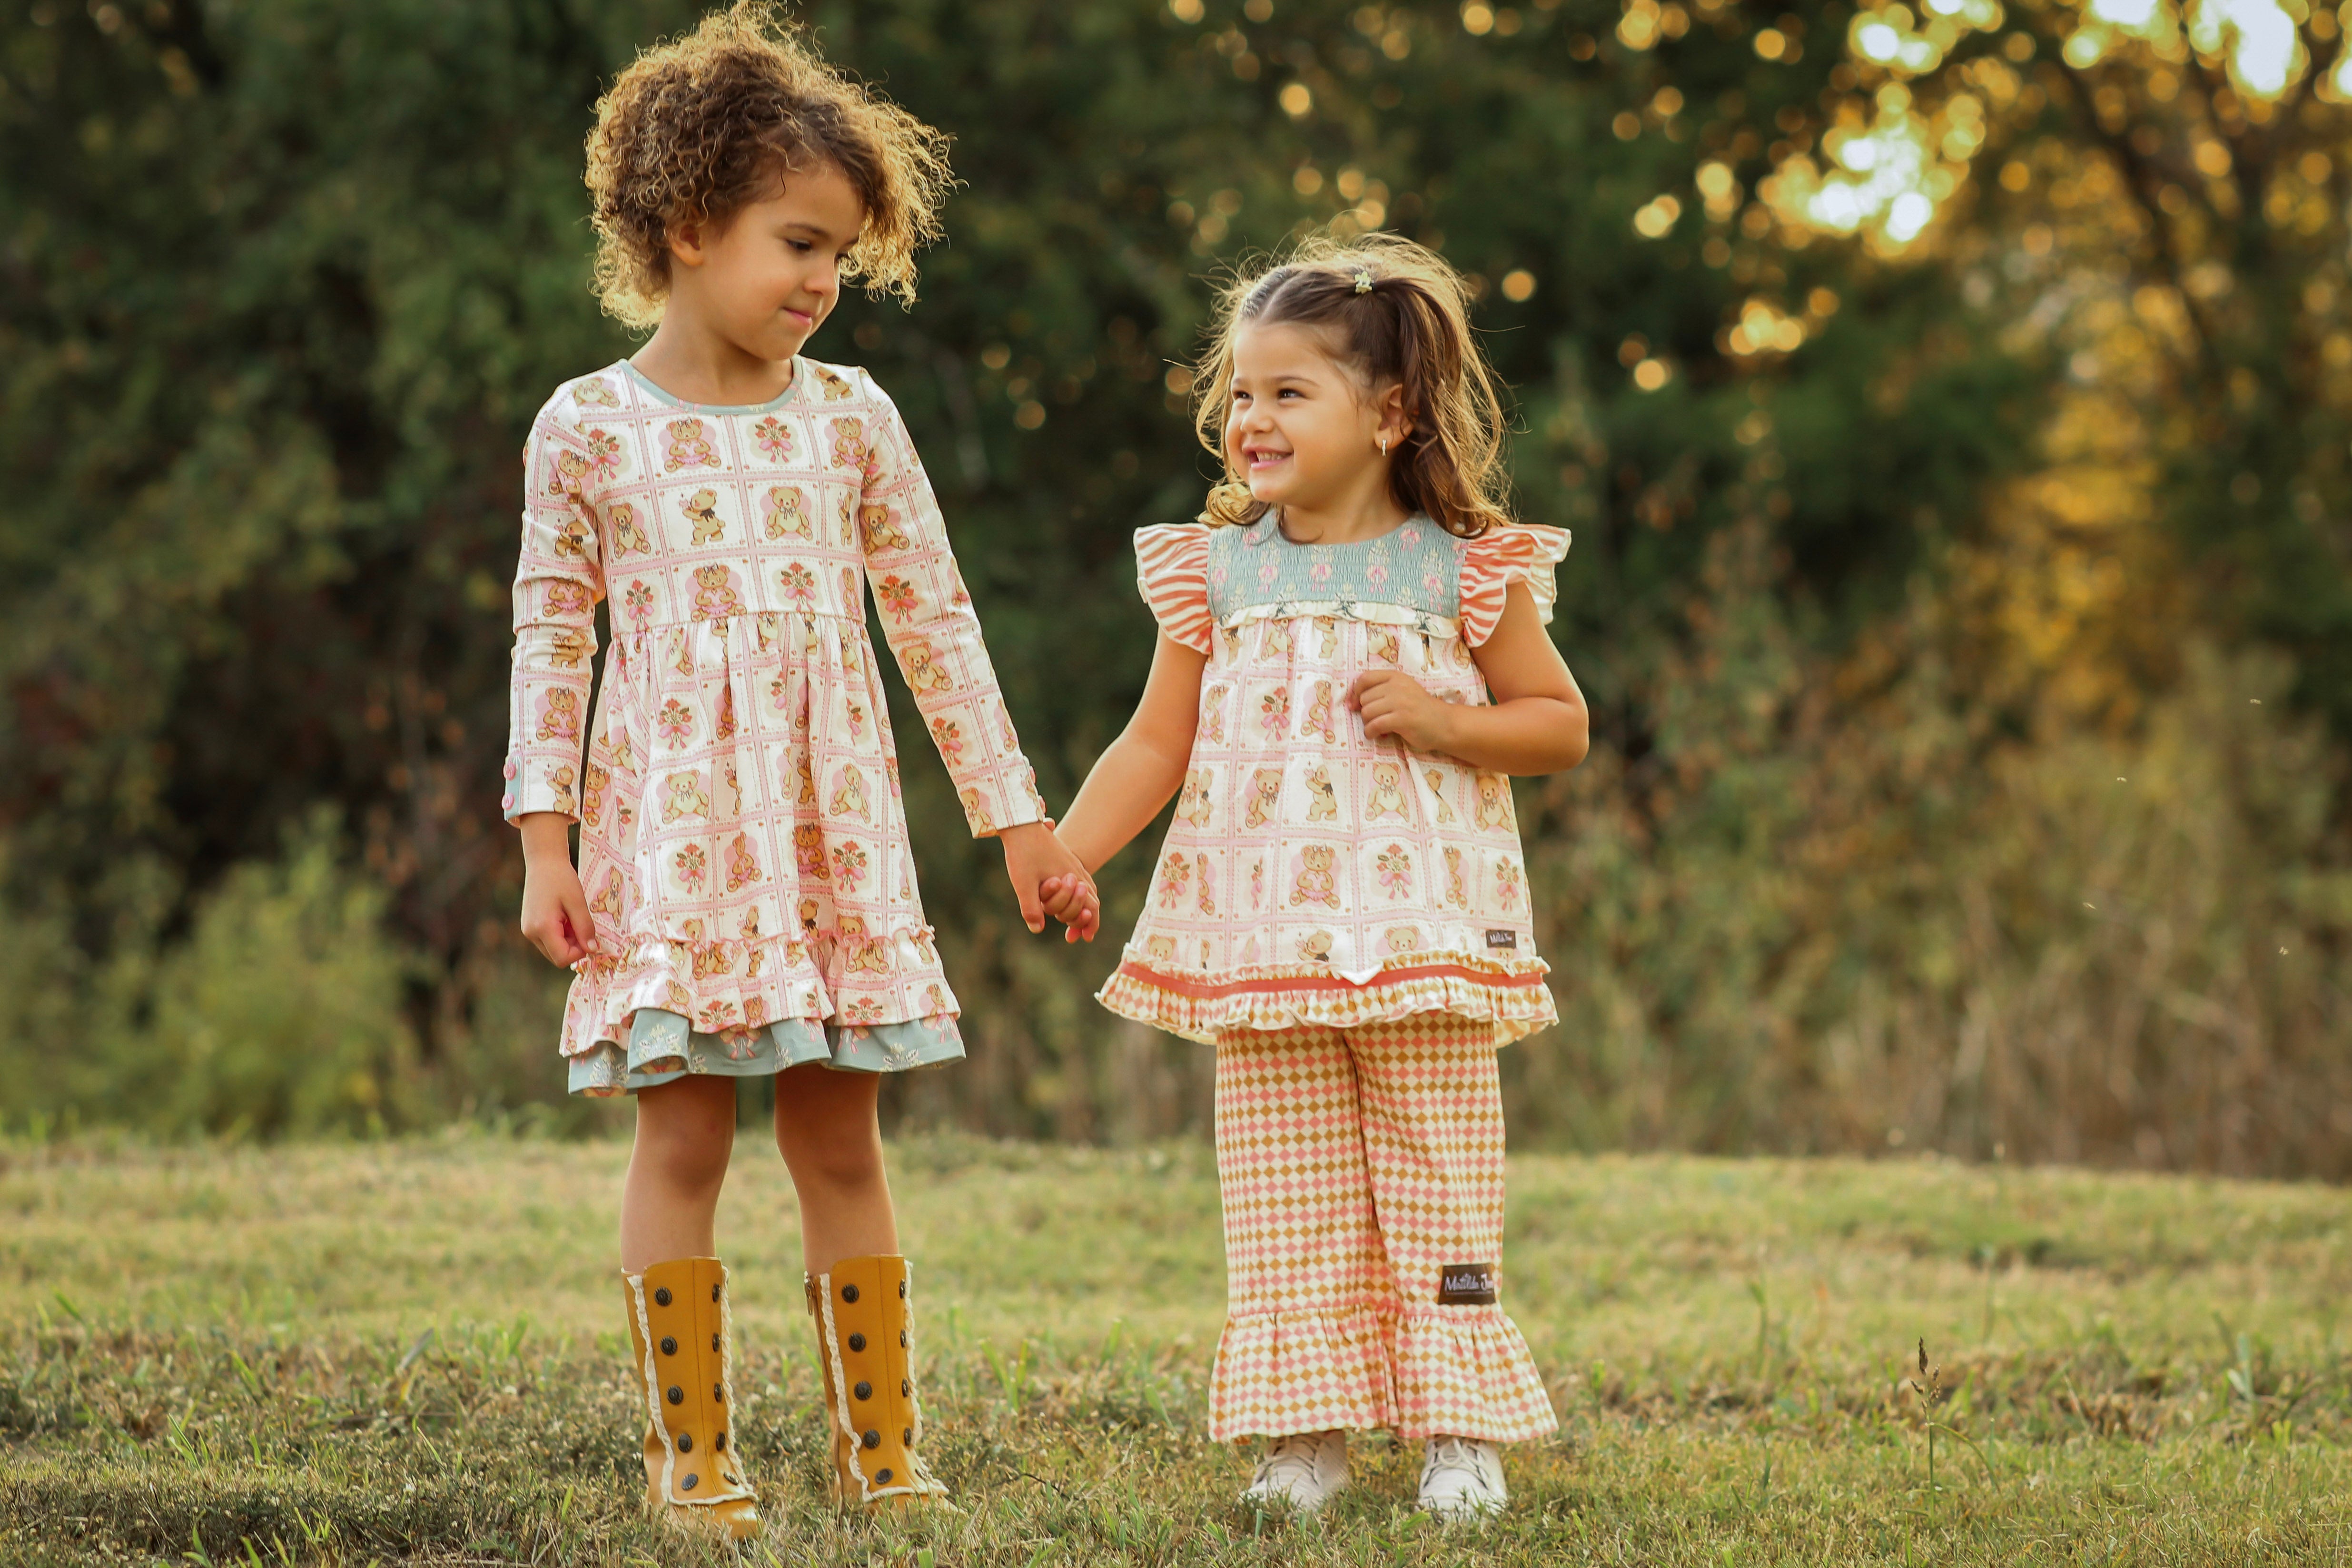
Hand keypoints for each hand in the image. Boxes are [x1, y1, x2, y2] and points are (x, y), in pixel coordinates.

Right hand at [518, 813, 596, 965]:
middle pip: (557, 957)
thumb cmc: (561, 878)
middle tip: (581, 923)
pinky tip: (564, 916)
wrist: (544, 862)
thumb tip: (592, 950)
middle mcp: (531, 933)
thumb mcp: (578, 903)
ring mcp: (528, 930)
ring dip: (568, 940)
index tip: (588, 935)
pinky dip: (560, 934)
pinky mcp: (530, 926)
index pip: (562, 958)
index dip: (580, 952)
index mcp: (542, 928)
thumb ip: (585, 928)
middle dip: (574, 946)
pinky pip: (549, 940)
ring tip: (572, 917)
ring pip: (553, 949)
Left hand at [998, 820, 1098, 939]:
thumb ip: (1031, 908)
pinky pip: (1081, 876)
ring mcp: (1072, 862)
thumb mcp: (1023, 883)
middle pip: (1092, 899)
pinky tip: (1068, 896)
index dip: (1090, 924)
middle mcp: (1076, 870)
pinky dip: (1079, 891)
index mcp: (1071, 878)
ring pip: (1088, 887)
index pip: (1091, 906)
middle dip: (1085, 918)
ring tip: (1074, 919)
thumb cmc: (1022, 853)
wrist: (1020, 824)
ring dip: (1083, 905)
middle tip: (1074, 934)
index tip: (1086, 938)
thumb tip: (1038, 930)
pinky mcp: (1064, 857)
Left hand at [1348, 669, 1456, 754]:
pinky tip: (1376, 735)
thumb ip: (1383, 690)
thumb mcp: (1403, 691)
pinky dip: (1371, 732)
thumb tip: (1353, 701)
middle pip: (1364, 698)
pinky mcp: (1401, 718)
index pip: (1365, 678)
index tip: (1354, 705)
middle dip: (1365, 712)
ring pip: (1367, 712)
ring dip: (1368, 724)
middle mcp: (1397, 686)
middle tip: (1375, 720)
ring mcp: (1400, 702)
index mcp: (1396, 677)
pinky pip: (1374, 725)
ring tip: (1377, 728)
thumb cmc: (1420, 709)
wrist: (1444, 724)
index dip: (1355, 692)